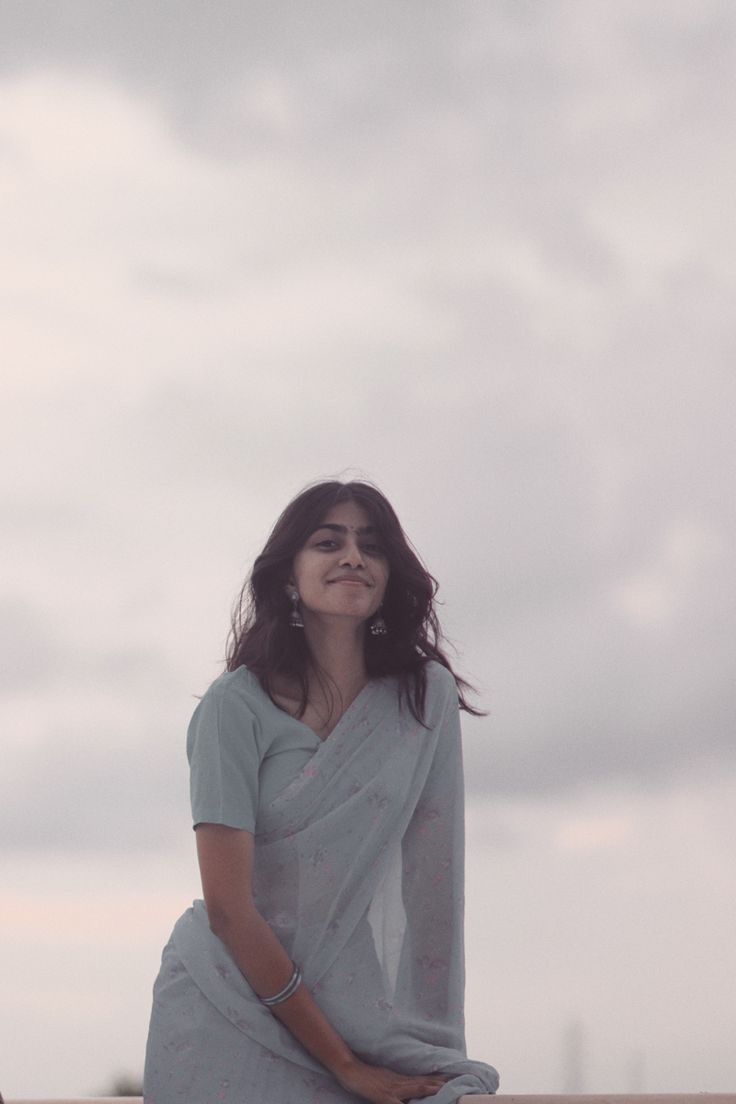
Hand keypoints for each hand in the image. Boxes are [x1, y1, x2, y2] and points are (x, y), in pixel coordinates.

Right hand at [332, 1056, 448, 1102]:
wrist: (349, 1069)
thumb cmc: (366, 1075)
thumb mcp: (386, 1077)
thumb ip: (400, 1082)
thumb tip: (413, 1084)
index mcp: (401, 1079)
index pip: (424, 1079)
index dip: (438, 1079)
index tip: (454, 1077)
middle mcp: (400, 1083)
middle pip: (424, 1083)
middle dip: (441, 1084)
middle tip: (458, 1082)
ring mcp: (393, 1090)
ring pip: (416, 1089)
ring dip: (431, 1089)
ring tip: (445, 1088)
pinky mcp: (384, 1097)